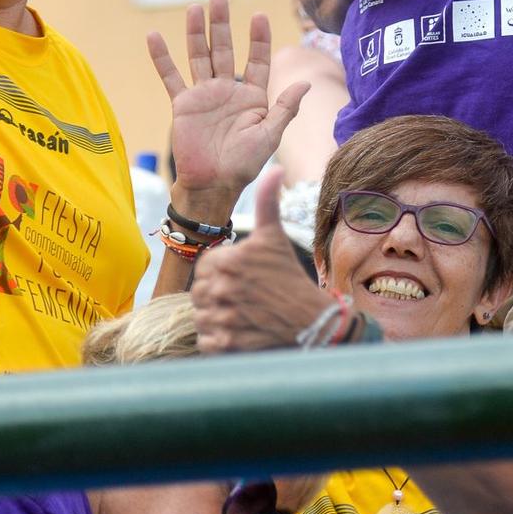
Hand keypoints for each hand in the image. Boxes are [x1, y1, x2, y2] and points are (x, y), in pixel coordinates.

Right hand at [147, 0, 307, 214]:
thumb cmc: (244, 166)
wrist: (212, 185)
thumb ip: (285, 108)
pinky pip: (171, 77)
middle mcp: (228, 91)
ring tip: (194, 8)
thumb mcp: (269, 136)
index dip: (258, 38)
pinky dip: (162, 58)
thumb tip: (306, 83)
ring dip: (195, 32)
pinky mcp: (183, 104)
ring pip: (199, 56)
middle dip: (221, 24)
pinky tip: (154, 37)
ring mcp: (204, 95)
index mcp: (252, 97)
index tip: (259, 15)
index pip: (257, 59)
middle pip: (224, 49)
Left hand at [191, 170, 333, 352]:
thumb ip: (267, 201)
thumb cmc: (290, 278)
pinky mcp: (223, 345)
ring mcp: (221, 319)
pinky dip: (219, 339)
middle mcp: (220, 289)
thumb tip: (274, 168)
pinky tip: (241, 332)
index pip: (204, 267)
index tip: (243, 279)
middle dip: (218, 295)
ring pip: (201, 316)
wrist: (313, 323)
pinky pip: (206, 340)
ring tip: (243, 315)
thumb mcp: (275, 238)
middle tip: (245, 299)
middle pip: (200, 293)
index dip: (222, 273)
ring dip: (217, 318)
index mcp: (226, 261)